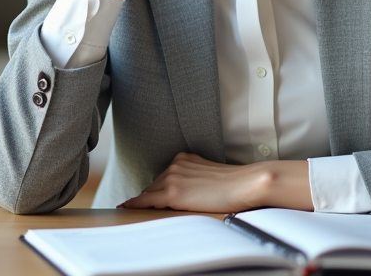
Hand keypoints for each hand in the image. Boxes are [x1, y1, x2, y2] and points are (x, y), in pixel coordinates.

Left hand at [118, 152, 312, 212]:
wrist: (245, 183)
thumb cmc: (234, 182)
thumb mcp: (209, 173)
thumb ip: (194, 176)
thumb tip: (188, 189)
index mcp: (185, 158)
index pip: (165, 176)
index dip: (157, 188)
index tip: (149, 195)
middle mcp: (176, 164)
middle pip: (155, 184)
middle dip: (152, 196)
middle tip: (148, 208)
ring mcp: (173, 177)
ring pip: (151, 193)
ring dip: (147, 202)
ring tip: (139, 211)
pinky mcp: (173, 193)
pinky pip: (147, 200)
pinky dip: (135, 204)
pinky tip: (125, 207)